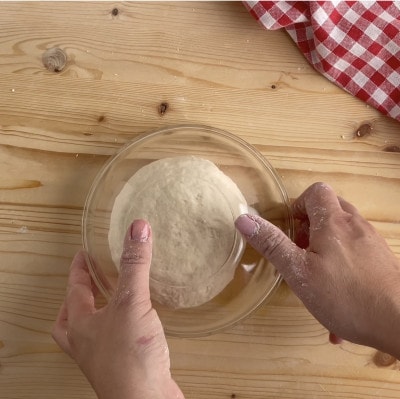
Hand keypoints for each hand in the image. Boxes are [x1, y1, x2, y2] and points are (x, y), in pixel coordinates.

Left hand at [52, 220, 183, 398]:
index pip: (73, 290)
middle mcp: (87, 343)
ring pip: (91, 332)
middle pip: (70, 318)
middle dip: (77, 298)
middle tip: (87, 282)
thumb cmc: (130, 356)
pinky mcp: (124, 366)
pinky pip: (114, 341)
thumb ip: (135, 265)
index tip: (82, 253)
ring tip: (109, 300)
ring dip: (96, 314)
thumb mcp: (132, 303)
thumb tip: (138, 227)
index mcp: (81, 325)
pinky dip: (119, 328)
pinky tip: (136, 324)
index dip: (78, 269)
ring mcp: (103, 358)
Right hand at [235, 182, 399, 357]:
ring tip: (316, 274)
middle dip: (311, 227)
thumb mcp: (299, 272)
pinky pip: (356, 253)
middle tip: (301, 251)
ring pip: (344, 232)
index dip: (299, 205)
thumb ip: (272, 243)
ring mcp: (372, 243)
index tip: (291, 229)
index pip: (316, 192)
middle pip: (331, 209)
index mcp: (334, 223)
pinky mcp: (382, 261)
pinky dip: (342, 264)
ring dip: (326, 246)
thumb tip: (244, 218)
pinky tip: (337, 299)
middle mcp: (356, 226)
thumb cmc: (345, 296)